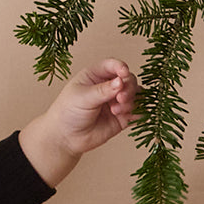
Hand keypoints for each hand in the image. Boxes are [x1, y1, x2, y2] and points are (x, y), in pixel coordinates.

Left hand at [19, 59, 137, 186]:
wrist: (65, 138)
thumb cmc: (67, 113)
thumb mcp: (82, 98)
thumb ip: (103, 90)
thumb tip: (121, 81)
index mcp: (95, 75)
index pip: (113, 65)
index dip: (121, 67)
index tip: (123, 74)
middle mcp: (108, 86)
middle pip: (128, 79)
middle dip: (128, 87)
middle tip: (120, 98)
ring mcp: (116, 101)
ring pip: (134, 94)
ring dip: (131, 100)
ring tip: (116, 110)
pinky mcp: (122, 116)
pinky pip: (137, 111)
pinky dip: (138, 112)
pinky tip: (133, 115)